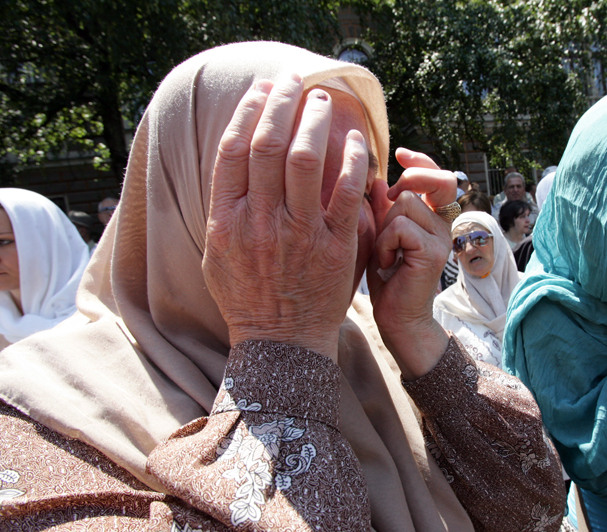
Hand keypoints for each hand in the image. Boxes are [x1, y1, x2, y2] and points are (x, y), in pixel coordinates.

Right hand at [202, 75, 370, 359]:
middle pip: (268, 144)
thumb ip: (224, 207)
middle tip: (293, 81)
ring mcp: (298, 233)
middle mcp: (259, 222)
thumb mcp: (217, 252)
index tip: (262, 89)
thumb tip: (232, 160)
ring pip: (306, 159)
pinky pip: (347, 192)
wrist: (282, 341)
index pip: (233, 150)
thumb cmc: (247, 295)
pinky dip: (351, 160)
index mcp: (225, 220)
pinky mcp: (335, 245)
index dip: (248, 112)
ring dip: (314, 121)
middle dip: (281, 103)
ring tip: (322, 101)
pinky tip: (353, 140)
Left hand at [366, 148, 453, 377]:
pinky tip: (387, 264)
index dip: (420, 161)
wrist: (397, 318)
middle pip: (430, 180)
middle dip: (408, 182)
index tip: (400, 153)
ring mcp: (441, 238)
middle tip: (386, 205)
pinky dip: (385, 244)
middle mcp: (442, 225)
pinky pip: (400, 227)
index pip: (437, 176)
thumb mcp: (380, 235)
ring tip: (385, 253)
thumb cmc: (386, 278)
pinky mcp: (433, 252)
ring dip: (384, 227)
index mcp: (433, 218)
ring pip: (404, 204)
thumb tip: (380, 178)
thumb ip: (381, 208)